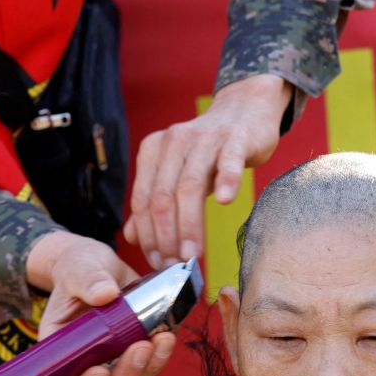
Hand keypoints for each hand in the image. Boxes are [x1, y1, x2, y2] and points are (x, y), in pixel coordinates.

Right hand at [26, 231, 175, 375]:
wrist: (100, 264)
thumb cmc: (78, 266)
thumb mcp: (78, 267)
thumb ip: (87, 280)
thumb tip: (105, 293)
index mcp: (60, 347)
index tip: (100, 371)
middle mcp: (85, 360)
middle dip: (125, 374)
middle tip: (142, 347)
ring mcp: (111, 358)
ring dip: (149, 366)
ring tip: (163, 339)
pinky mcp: (133, 349)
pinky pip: (149, 363)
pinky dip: (161, 354)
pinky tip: (169, 334)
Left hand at [123, 74, 292, 267]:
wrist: (243, 112)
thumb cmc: (209, 151)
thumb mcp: (176, 174)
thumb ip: (153, 203)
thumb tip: (132, 237)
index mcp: (152, 152)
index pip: (143, 201)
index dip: (148, 236)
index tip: (157, 262)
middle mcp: (173, 142)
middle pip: (163, 197)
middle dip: (167, 236)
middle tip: (175, 263)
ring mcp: (204, 139)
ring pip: (190, 185)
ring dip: (190, 224)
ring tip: (193, 252)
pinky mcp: (235, 138)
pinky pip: (227, 161)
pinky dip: (225, 180)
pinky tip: (225, 201)